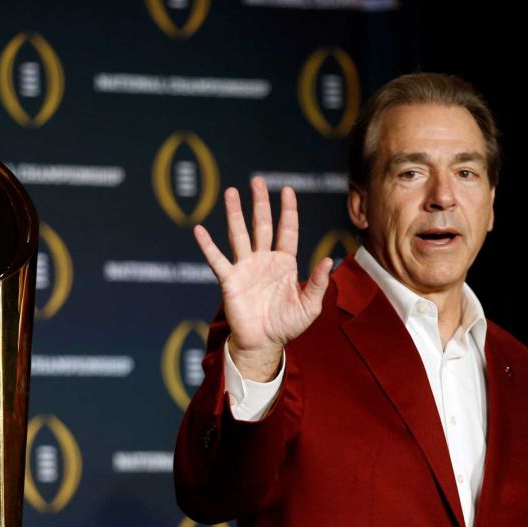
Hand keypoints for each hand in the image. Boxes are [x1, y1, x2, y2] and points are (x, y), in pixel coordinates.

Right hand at [195, 176, 332, 381]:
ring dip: (234, 214)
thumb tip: (327, 260)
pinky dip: (208, 245)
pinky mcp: (230, 280)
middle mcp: (264, 260)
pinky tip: (199, 230)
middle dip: (260, 203)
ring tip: (231, 192)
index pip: (287, 230)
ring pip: (239, 235)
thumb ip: (317, 283)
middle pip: (262, 225)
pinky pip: (217, 260)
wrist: (263, 344)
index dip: (288, 211)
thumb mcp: (309, 306)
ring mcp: (245, 268)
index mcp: (285, 263)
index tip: (287, 190)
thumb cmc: (287, 325)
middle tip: (257, 181)